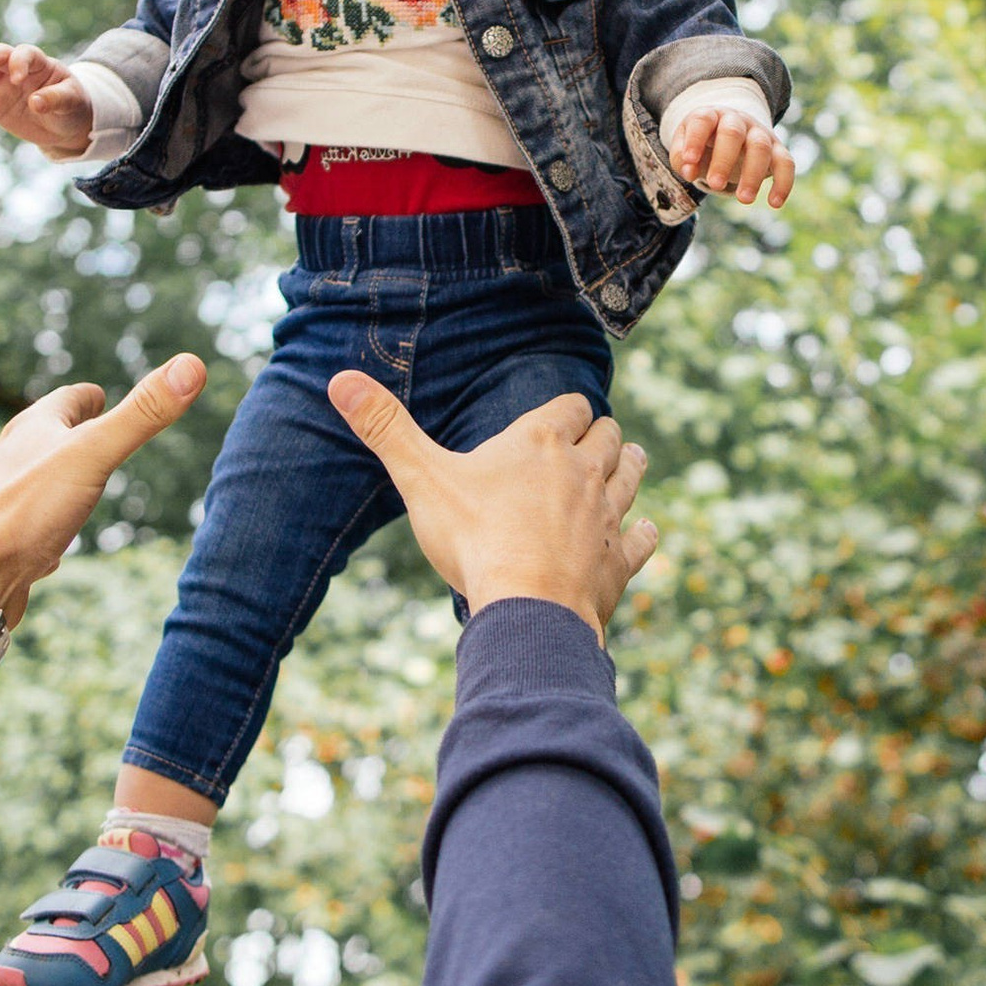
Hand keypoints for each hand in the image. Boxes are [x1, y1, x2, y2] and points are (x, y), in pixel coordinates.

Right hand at [0, 43, 94, 154]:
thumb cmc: (73, 106)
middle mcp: (15, 69)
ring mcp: (1, 84)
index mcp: (39, 63)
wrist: (64, 125)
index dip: (19, 62)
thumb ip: (56, 99)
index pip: (25, 53)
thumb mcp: (72, 102)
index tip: (17, 80)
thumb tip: (35, 103)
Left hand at [0, 354, 205, 640]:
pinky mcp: (7, 541)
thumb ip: (142, 415)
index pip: (65, 400)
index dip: (87, 396)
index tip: (99, 394)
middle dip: (72, 430)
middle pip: (48, 436)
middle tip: (95, 428)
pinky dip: (51, 519)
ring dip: (61, 474)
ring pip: (40, 479)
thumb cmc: (25, 511)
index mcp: (34, 429)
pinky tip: (58, 537)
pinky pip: (34, 522)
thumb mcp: (93, 454)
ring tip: (81, 481)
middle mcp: (16, 460)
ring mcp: (9, 500)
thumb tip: (193, 364)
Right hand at [328, 374, 656, 636]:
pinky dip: (645, 533)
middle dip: (603, 433)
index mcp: (540, 444)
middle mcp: (583, 471)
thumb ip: (385, 428)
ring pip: (632, 478)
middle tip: (600, 435)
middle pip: (607, 437)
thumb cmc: (475, 539)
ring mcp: (607, 516)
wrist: (527, 606)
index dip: (568, 409)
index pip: (569, 408)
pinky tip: (646, 532)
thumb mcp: (422, 479)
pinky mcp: (618, 560)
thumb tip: (339, 378)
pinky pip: (642, 539)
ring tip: (632, 459)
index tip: (565, 413)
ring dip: (631, 467)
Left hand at [669, 107, 794, 207]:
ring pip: (761, 147)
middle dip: (724, 159)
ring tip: (744, 200)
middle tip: (715, 185)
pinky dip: (783, 182)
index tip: (690, 161)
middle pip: (733, 133)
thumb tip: (689, 172)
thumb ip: (682, 158)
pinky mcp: (777, 149)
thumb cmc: (704, 144)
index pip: (703, 121)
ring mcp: (760, 133)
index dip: (695, 139)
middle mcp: (737, 120)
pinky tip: (775, 203)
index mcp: (711, 116)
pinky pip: (786, 162)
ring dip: (753, 174)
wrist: (732, 133)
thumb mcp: (686, 147)